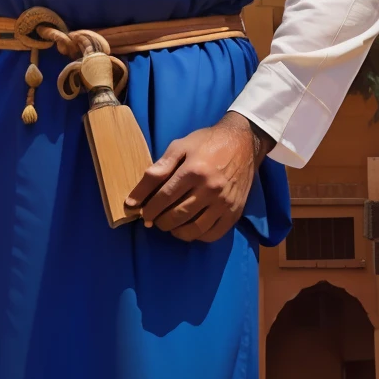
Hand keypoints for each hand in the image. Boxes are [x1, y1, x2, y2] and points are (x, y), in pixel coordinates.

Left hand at [125, 111, 269, 241]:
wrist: (243, 142)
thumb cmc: (207, 142)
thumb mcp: (179, 146)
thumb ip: (158, 169)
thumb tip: (135, 198)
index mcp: (194, 170)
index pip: (164, 197)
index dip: (149, 209)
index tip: (141, 213)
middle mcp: (210, 189)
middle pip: (178, 215)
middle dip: (160, 221)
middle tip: (154, 219)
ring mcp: (224, 202)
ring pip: (195, 228)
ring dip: (177, 231)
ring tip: (170, 225)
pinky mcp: (235, 211)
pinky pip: (213, 233)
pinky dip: (198, 236)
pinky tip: (190, 228)